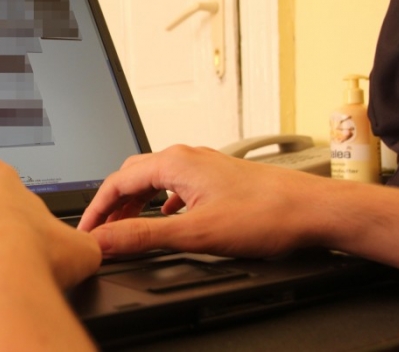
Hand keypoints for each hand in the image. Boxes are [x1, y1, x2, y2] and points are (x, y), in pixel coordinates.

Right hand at [78, 145, 320, 258]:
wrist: (313, 210)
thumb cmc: (266, 214)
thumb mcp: (196, 232)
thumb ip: (144, 236)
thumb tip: (106, 240)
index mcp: (174, 163)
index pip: (117, 182)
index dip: (96, 209)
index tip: (86, 231)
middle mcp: (186, 158)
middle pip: (132, 176)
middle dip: (113, 204)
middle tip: (102, 230)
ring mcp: (203, 166)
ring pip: (154, 180)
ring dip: (135, 203)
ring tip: (126, 226)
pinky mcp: (216, 177)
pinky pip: (175, 185)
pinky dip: (158, 202)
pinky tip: (166, 217)